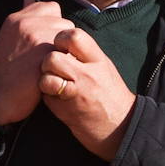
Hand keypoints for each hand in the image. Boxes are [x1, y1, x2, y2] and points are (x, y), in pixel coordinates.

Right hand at [0, 0, 74, 129]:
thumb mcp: (9, 36)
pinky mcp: (46, 53)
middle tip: (46, 57)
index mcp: (16, 18)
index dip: (53, 24)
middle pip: (63, 22)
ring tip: (50, 64)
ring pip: (69, 36)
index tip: (45, 41)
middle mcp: (26, 23)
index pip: (51, 7)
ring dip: (65, 50)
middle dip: (60, 38)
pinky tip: (56, 72)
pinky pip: (69, 51)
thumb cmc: (6, 71)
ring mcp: (36, 37)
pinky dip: (66, 62)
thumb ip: (24, 16)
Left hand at [40, 28, 136, 159]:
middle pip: (53, 57)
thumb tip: (65, 41)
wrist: (120, 129)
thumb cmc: (111, 97)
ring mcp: (75, 93)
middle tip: (54, 69)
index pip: (74, 36)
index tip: (61, 47)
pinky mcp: (64, 110)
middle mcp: (87, 75)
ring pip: (45, 77)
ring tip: (54, 84)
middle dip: (48, 62)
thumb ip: (86, 55)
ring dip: (44, 80)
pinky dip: (47, 96)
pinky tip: (57, 99)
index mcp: (99, 61)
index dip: (61, 39)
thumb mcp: (105, 69)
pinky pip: (45, 96)